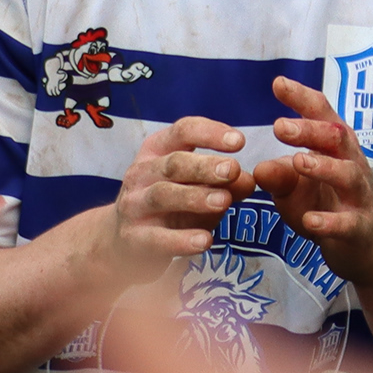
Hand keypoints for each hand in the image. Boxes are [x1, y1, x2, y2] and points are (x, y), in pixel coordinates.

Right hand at [104, 117, 247, 282]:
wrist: (122, 241)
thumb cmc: (171, 204)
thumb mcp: (199, 186)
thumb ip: (226, 182)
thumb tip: (250, 180)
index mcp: (159, 150)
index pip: (183, 131)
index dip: (210, 133)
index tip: (239, 141)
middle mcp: (142, 172)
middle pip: (174, 164)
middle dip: (204, 166)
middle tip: (233, 170)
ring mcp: (134, 205)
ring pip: (163, 195)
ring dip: (195, 197)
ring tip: (224, 201)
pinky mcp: (132, 238)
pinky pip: (156, 237)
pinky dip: (181, 239)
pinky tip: (205, 241)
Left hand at [258, 76, 372, 288]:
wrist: (367, 245)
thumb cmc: (327, 205)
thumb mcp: (297, 188)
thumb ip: (279, 175)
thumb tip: (258, 168)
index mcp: (336, 148)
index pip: (323, 115)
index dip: (303, 98)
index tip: (278, 83)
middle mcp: (352, 164)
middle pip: (337, 138)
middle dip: (310, 130)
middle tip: (279, 126)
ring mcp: (360, 196)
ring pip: (348, 175)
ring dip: (323, 167)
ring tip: (298, 162)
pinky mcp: (360, 228)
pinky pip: (348, 223)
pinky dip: (329, 221)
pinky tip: (310, 221)